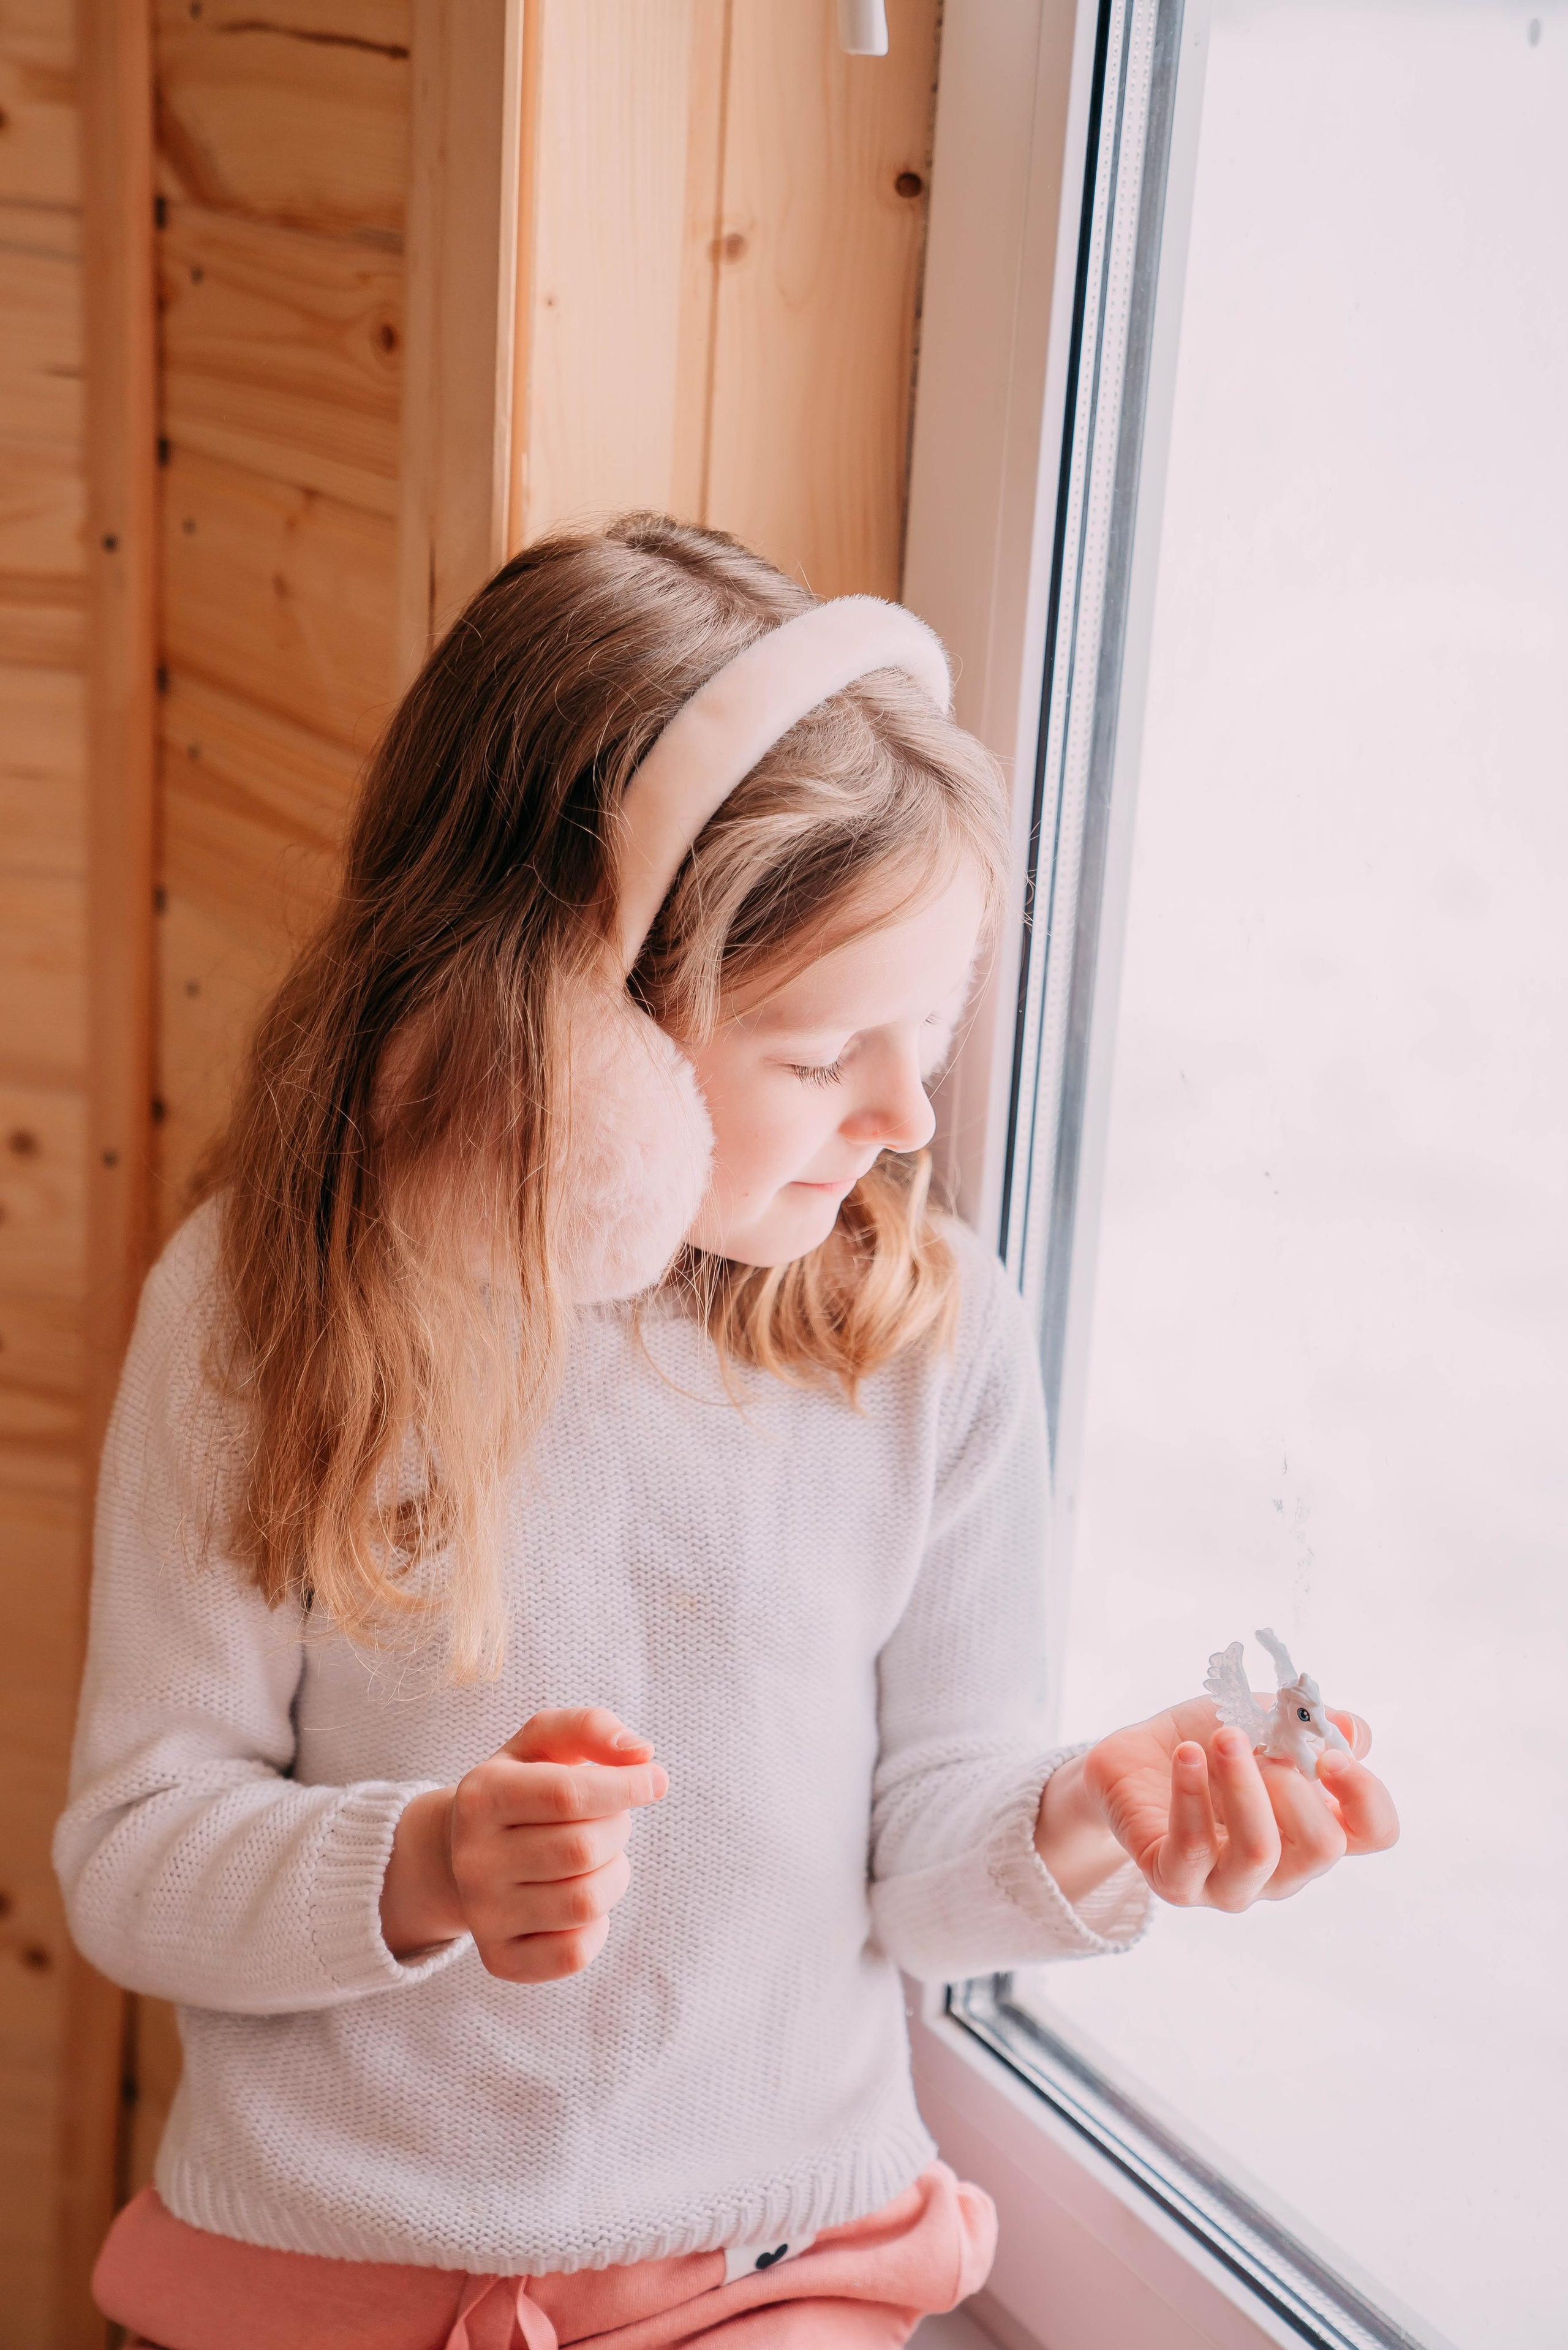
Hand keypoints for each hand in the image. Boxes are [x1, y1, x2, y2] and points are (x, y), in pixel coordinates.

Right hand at [380, 1706, 667, 1980]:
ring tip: (596, 1858)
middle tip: (610, 1820)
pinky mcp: (500, 1960)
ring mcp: (483, 1914)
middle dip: (617, 1829)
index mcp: (481, 1796)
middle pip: (582, 1850)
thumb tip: (641, 1753)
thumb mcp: (542, 1742)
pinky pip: (574, 1953)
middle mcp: (473, 1859)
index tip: (656, 1779)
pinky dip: (596, 1926)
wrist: (461, 1854)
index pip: (566, 1795)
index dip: (624, 1786)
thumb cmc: (522, 1787)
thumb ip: (590, 1728)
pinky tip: (580, 1898)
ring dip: (613, 1875)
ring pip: (585, 1903)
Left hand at [1035, 1696, 1397, 1911]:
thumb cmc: (1209, 1742)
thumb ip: (1309, 1724)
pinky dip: (1192, 1794)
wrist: (1135, 1757)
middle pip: (1322, 1849)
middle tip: (1257, 1741)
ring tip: (1222, 1738)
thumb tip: (1350, 1729)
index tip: (1330, 1755)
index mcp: (1316, 1828)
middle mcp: (1282, 1869)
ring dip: (1243, 1784)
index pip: (1376, 1832)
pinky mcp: (1176, 1882)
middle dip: (1293, 1784)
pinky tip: (1186, 1755)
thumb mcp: (1262, 1718)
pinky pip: (1193, 1849)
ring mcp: (1230, 1885)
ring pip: (1259, 1852)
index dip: (1366, 1795)